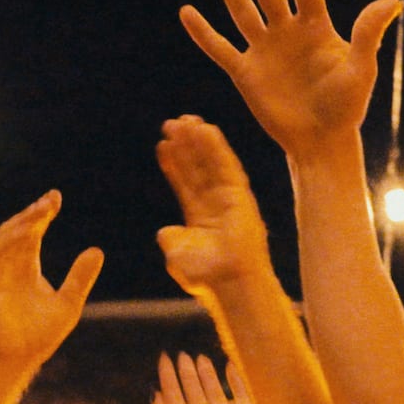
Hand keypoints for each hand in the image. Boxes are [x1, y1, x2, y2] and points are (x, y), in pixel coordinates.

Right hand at [0, 191, 101, 366]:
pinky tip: (28, 232)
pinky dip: (10, 241)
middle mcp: (10, 266)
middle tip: (52, 199)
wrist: (14, 360)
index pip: (33, 234)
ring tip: (43, 210)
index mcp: (27, 268)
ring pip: (6, 238)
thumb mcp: (68, 303)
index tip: (56, 199)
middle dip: (34, 213)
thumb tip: (97, 250)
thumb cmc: (38, 337)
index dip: (43, 215)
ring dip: (23, 222)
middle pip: (20, 230)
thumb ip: (80, 278)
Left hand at [151, 352, 261, 403]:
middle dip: (186, 373)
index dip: (169, 377)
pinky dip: (235, 377)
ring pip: (213, 388)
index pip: (175, 396)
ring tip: (200, 357)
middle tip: (182, 355)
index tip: (165, 360)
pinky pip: (240, 390)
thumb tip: (156, 395)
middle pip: (193, 390)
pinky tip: (229, 364)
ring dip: (207, 373)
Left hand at [155, 116, 272, 294]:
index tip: (161, 144)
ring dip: (199, 141)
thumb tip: (164, 232)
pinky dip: (217, 148)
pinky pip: (227, 166)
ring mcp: (230, 200)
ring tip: (185, 120)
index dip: (173, 164)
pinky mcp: (241, 197)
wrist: (228, 283)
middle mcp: (216, 206)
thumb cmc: (205, 277)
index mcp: (201, 218)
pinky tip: (206, 130)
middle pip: (197, 169)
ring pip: (212, 164)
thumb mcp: (177, 255)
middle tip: (171, 123)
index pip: (185, 184)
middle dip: (185, 147)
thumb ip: (171, 240)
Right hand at [179, 0, 400, 159]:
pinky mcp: (246, 73)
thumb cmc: (347, 107)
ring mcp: (264, 50)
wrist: (322, 141)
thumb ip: (368, 34)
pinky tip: (187, 12)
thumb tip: (391, 1)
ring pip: (242, 11)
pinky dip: (204, 33)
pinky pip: (220, 48)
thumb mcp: (361, 70)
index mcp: (316, 27)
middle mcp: (287, 32)